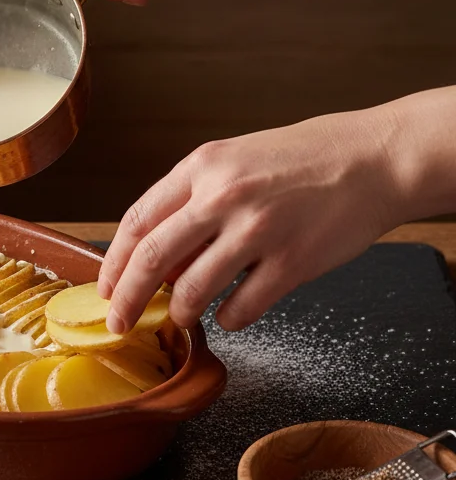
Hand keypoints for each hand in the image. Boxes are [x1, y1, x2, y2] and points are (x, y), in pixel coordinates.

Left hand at [99, 107, 402, 332]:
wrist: (373, 158)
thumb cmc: (300, 159)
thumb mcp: (233, 161)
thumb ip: (192, 200)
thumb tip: (156, 258)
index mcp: (202, 167)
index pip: (137, 221)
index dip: (115, 261)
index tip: (106, 287)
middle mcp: (223, 196)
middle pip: (153, 258)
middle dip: (128, 299)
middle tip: (118, 322)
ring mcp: (259, 230)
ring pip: (193, 290)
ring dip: (180, 313)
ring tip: (181, 316)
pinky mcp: (293, 262)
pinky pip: (242, 308)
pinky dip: (228, 320)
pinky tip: (229, 315)